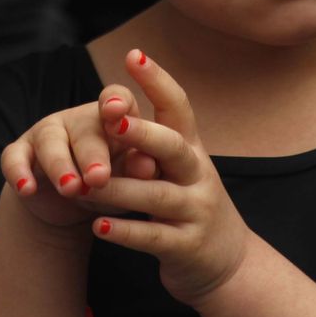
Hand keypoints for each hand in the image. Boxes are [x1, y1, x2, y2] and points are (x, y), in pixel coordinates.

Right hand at [0, 80, 152, 227]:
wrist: (72, 205)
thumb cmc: (115, 182)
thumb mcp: (131, 179)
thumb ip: (140, 169)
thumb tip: (149, 165)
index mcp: (115, 119)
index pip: (116, 98)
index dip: (116, 102)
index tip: (117, 111)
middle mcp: (80, 120)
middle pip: (86, 129)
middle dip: (92, 154)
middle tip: (99, 177)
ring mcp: (48, 134)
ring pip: (50, 142)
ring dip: (60, 165)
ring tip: (70, 189)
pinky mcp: (20, 152)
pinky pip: (15, 158)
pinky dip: (19, 171)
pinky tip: (27, 188)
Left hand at [79, 49, 252, 307]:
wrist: (227, 262)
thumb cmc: (189, 203)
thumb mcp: (179, 168)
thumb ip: (153, 142)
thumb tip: (113, 104)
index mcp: (192, 149)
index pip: (179, 107)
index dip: (158, 81)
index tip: (133, 55)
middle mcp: (198, 175)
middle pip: (175, 147)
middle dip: (145, 133)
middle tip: (113, 121)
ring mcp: (195, 212)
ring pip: (158, 196)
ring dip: (121, 189)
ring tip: (88, 185)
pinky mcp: (187, 247)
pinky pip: (154, 238)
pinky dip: (125, 233)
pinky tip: (97, 227)